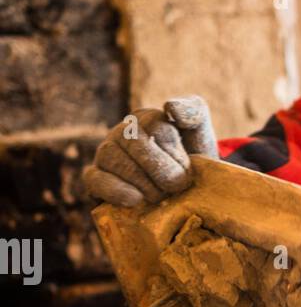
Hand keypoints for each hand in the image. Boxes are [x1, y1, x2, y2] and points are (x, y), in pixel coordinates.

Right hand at [83, 95, 217, 207]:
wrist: (185, 200)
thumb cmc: (192, 166)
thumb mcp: (200, 139)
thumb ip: (194, 113)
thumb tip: (169, 107)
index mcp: (147, 118)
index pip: (156, 126)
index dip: (175, 153)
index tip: (187, 171)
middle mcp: (122, 131)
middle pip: (130, 138)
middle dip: (158, 168)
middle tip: (176, 188)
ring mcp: (106, 154)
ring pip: (112, 157)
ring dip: (142, 182)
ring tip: (160, 197)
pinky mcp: (95, 179)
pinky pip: (95, 179)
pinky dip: (115, 190)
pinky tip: (135, 200)